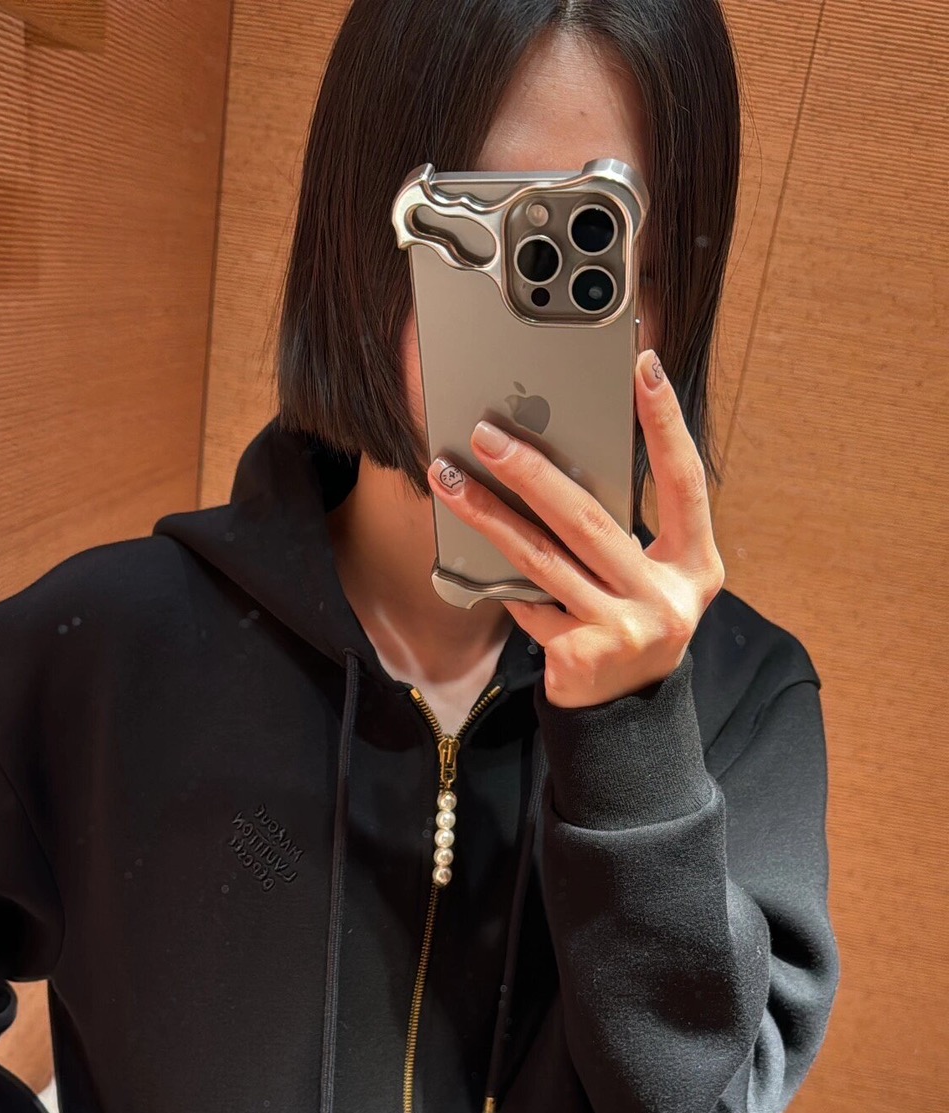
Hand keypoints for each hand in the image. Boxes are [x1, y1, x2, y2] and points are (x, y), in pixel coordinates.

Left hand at [426, 349, 725, 708]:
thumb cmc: (633, 623)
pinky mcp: (580, 657)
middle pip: (591, 520)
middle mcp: (666, 599)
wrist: (624, 713)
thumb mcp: (650, 577)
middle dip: (532, 471)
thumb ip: (627, 529)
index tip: (643, 367)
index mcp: (695, 566)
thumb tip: (556, 457)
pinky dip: (500, 578)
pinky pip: (528, 602)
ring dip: (489, 515)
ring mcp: (623, 631)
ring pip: (543, 559)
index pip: (685, 482)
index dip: (666, 424)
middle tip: (488, 433)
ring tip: (449, 479)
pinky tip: (467, 548)